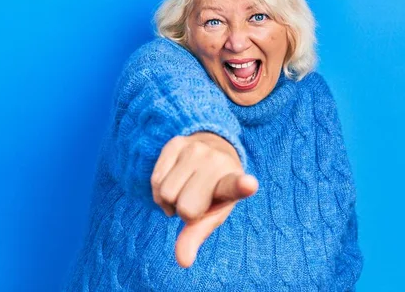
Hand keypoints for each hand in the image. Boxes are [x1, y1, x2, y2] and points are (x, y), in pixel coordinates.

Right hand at [150, 132, 258, 267]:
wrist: (210, 147)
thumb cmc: (212, 191)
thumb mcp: (212, 214)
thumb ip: (197, 235)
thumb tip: (183, 261)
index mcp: (232, 182)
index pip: (236, 185)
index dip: (242, 186)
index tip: (249, 184)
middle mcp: (216, 162)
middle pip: (184, 208)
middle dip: (184, 210)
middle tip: (195, 200)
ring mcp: (195, 149)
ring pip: (165, 194)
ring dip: (170, 200)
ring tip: (184, 189)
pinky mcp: (176, 143)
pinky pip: (155, 181)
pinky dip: (159, 189)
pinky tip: (174, 181)